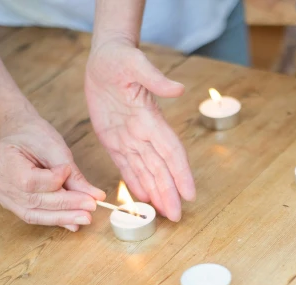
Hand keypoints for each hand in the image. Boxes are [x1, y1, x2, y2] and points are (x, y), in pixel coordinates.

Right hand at [0, 116, 105, 231]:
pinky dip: (54, 218)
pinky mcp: (11, 204)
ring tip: (85, 217)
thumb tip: (95, 196)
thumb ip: (73, 174)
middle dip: (66, 205)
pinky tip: (73, 221)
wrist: (18, 133)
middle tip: (91, 206)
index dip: (54, 181)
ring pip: (33, 214)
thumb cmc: (34, 135)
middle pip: (34, 201)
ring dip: (62, 217)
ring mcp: (1, 195)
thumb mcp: (54, 148)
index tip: (70, 172)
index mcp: (0, 160)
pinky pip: (33, 215)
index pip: (30, 181)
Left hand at [85, 37, 194, 221]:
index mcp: (152, 119)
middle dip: (169, 193)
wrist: (105, 56)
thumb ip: (155, 78)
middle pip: (161, 169)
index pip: (171, 152)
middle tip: (176, 216)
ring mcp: (130, 138)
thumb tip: (178, 89)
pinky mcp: (114, 139)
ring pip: (146, 172)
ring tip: (164, 214)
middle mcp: (144, 133)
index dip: (181, 174)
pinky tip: (143, 199)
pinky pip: (126, 166)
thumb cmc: (120, 57)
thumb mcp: (135, 63)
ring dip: (155, 193)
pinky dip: (135, 183)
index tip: (190, 193)